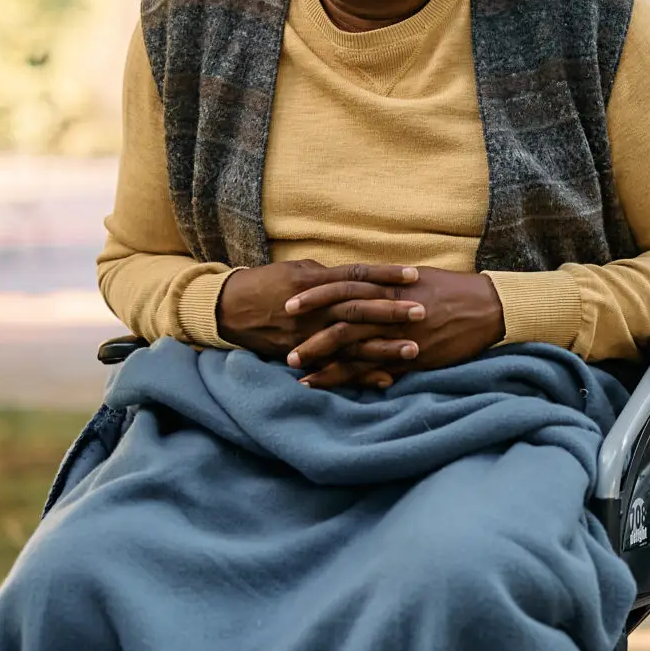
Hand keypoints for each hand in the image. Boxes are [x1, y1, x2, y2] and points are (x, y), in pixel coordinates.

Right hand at [217, 258, 425, 374]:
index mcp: (314, 282)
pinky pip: (335, 367)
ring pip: (351, 342)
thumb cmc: (266, 284)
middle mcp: (312, 308)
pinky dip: (360, 374)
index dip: (385, 275)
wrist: (227, 309)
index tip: (414, 275)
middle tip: (422, 312)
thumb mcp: (297, 271)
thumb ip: (330, 277)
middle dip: (391, 311)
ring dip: (383, 347)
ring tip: (414, 350)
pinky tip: (386, 379)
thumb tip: (361, 278)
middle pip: (358, 308)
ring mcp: (306, 335)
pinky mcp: (301, 356)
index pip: (356, 276)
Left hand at [283, 266, 504, 389]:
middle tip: (283, 345)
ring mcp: (400, 336)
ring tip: (296, 371)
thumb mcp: (418, 279)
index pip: (343, 288)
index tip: (290, 304)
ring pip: (352, 349)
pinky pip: (375, 371)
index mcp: (390, 286)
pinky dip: (351, 379)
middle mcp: (390, 310)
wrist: (488, 308)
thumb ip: (389, 284)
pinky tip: (331, 386)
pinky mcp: (412, 357)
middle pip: (341, 321)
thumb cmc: (455, 289)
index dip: (315, 297)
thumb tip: (366, 283)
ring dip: (323, 361)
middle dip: (310, 334)